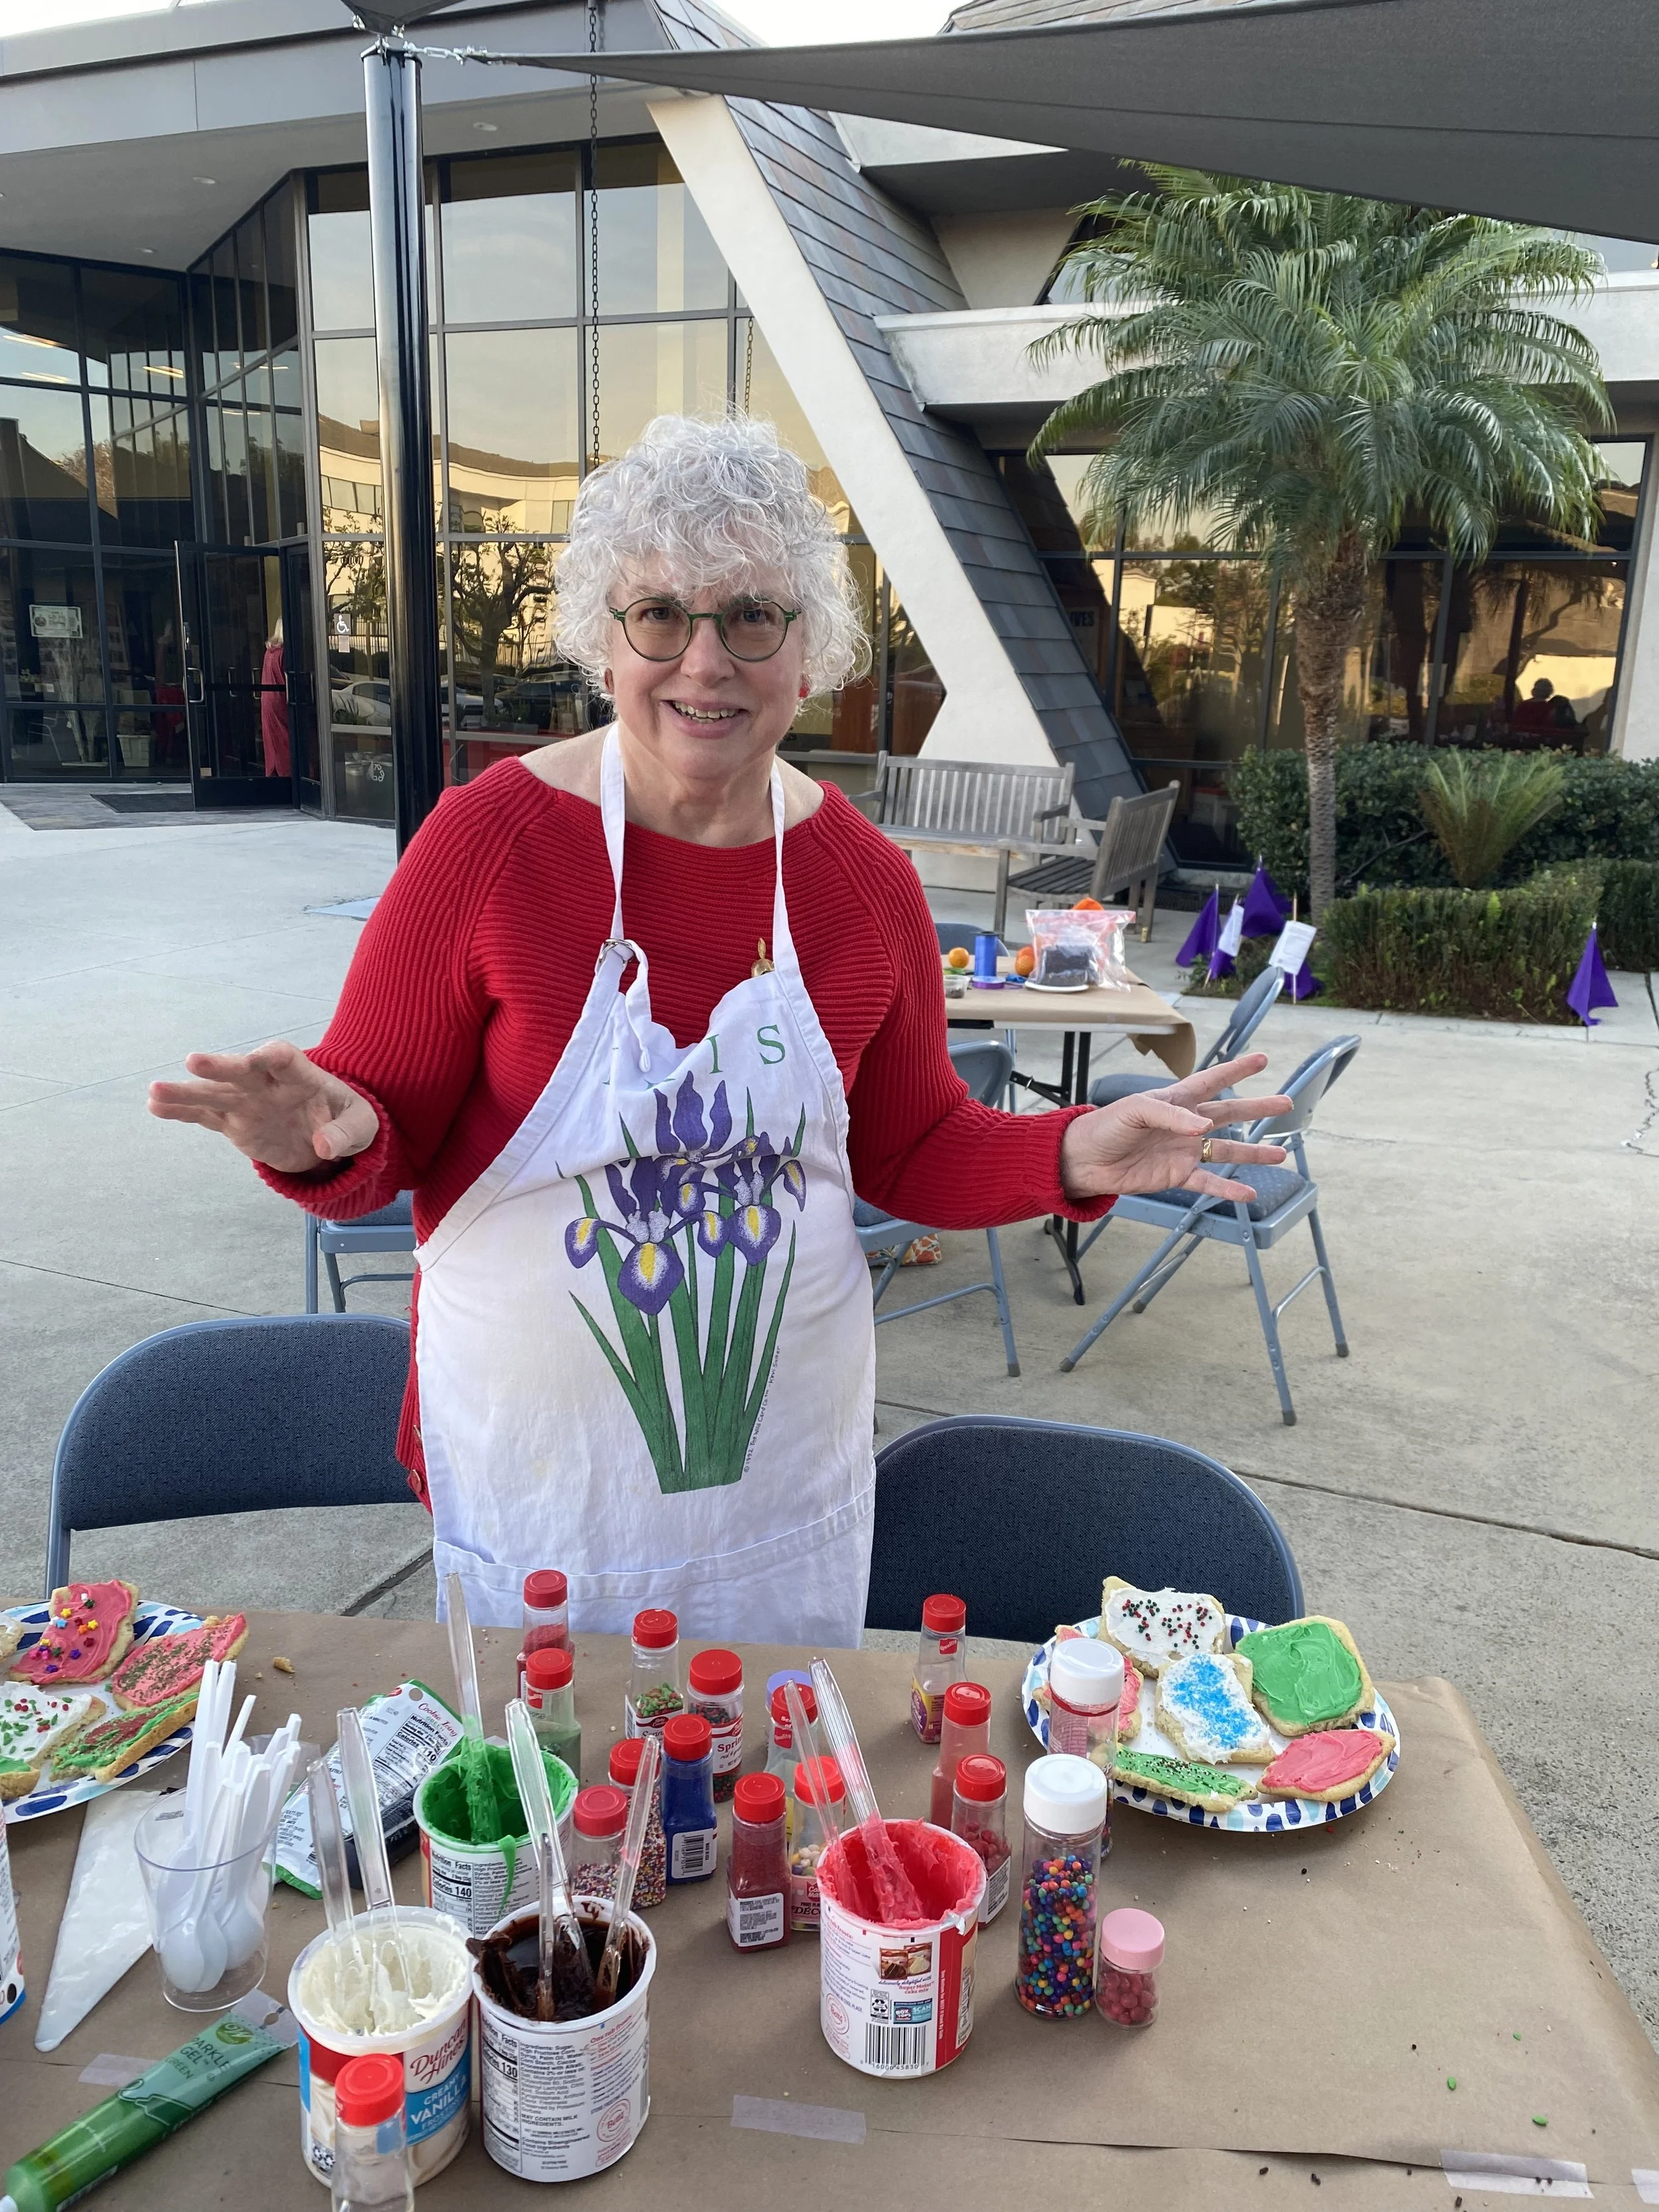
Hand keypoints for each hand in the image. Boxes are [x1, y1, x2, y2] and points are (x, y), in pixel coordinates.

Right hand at [147, 1040, 378, 1173]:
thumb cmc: (347, 1120)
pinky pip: (205, 1116)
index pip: (285, 1058)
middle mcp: (268, 1083)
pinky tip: (156, 1107)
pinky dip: (182, 1112)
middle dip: (220, 1066)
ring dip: (186, 1092)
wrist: (328, 1134)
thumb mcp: (362, 1128)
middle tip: (192, 1062)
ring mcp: (248, 1102)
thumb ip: (346, 1134)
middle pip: (241, 1070)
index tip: (257, 1057)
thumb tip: (324, 1146)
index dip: (272, 1056)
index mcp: (302, 1075)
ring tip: (154, 1091)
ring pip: (214, 1094)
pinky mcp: (234, 1122)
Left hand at [1059, 1053, 1292, 1203]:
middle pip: (1230, 1113)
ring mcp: (1184, 1150)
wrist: (1085, 1160)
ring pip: (1227, 1150)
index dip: (1236, 1070)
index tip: (1262, 1059)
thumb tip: (1205, 1129)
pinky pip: (1209, 1181)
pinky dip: (1228, 1188)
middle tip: (1286, 1102)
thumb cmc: (1106, 1127)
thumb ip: (1171, 1116)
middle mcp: (1186, 1124)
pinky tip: (1249, 1193)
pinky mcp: (1177, 1175)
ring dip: (1253, 1152)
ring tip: (1281, 1153)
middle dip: (1258, 1108)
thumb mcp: (1136, 1110)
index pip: (1212, 1080)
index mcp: (1176, 1100)